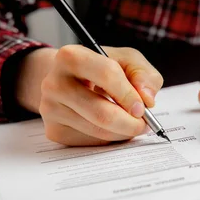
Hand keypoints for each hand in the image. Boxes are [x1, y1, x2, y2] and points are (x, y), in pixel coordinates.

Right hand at [16, 45, 162, 145]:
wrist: (67, 80)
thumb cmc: (100, 68)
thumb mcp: (125, 60)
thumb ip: (143, 74)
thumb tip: (147, 99)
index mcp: (71, 56)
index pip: (106, 74)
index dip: (129, 94)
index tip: (143, 107)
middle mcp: (54, 83)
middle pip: (101, 113)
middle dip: (130, 123)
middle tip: (143, 124)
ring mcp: (51, 109)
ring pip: (98, 131)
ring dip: (122, 132)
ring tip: (130, 123)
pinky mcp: (54, 130)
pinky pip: (91, 142)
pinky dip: (109, 138)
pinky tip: (110, 126)